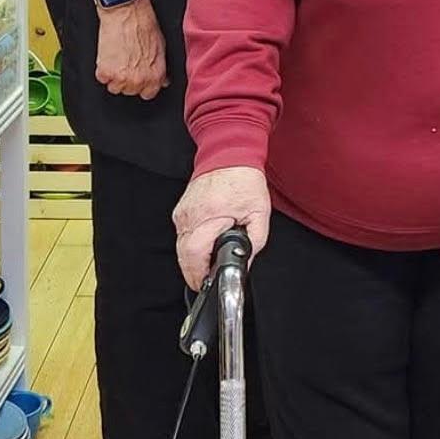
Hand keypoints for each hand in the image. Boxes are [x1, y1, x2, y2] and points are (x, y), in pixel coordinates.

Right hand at [95, 0, 168, 99]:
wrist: (126, 12)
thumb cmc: (144, 25)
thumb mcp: (161, 47)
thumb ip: (160, 67)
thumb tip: (161, 80)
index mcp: (155, 75)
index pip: (148, 93)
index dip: (143, 84)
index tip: (138, 76)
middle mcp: (139, 80)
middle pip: (130, 91)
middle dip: (128, 78)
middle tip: (127, 62)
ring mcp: (121, 78)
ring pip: (114, 87)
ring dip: (114, 75)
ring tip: (118, 58)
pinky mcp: (105, 72)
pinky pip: (101, 78)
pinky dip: (103, 69)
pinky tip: (109, 55)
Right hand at [173, 166, 271, 289]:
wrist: (229, 154)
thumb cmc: (244, 181)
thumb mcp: (259, 214)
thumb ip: (254, 243)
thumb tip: (244, 263)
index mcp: (210, 215)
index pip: (195, 254)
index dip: (199, 274)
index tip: (206, 284)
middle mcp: (191, 215)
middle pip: (183, 256)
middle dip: (194, 273)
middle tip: (205, 282)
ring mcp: (182, 213)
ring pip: (180, 249)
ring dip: (191, 261)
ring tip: (206, 265)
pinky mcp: (180, 212)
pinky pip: (181, 237)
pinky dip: (190, 247)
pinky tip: (203, 248)